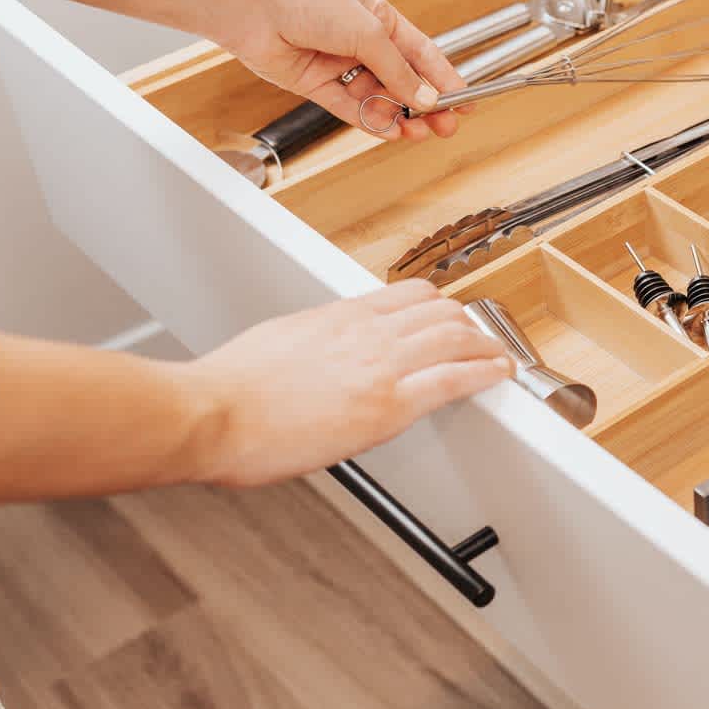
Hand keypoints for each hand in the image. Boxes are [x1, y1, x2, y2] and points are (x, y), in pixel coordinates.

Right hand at [184, 281, 512, 487]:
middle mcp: (365, 332)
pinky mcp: (386, 405)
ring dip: (486, 347)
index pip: (408, 295)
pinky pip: (452, 379)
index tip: (450, 318)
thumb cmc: (228, 390)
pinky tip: (498, 376)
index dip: (438, 307)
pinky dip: (484, 374)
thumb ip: (312, 342)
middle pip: (440, 311)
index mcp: (338, 316)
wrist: (210, 414)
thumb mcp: (277, 341)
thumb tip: (321, 354)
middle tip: (480, 341)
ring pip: (455, 336)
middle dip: (468, 325)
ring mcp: (379, 366)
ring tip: (499, 358)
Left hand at [215, 0, 465, 140]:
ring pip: (379, 98)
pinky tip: (391, 131)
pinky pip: (351, 109)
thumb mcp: (368, 31)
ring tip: (418, 133)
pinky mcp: (317, 85)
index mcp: (380, 19)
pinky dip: (371, 121)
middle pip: (403, 81)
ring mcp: (339, 65)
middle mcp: (360, 42)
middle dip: (426, 106)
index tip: (466, 102)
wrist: (251, 6)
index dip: (446, 79)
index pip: (422, 55)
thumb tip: (426, 98)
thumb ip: (399, 69)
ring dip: (400, 117)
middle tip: (446, 127)